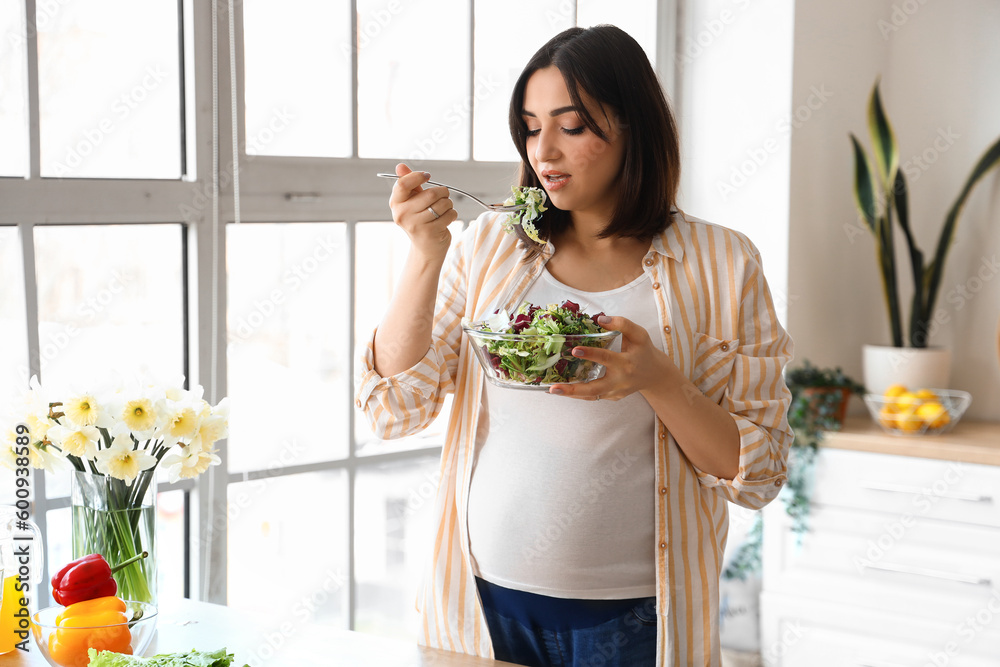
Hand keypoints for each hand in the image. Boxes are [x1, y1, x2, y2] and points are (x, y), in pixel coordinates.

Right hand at [388, 163, 457, 260]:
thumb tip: (400, 166)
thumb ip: (408, 183)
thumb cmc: (420, 219)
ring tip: (444, 209)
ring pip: (442, 204)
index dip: (418, 176)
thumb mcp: (412, 200)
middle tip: (443, 195)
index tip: (427, 176)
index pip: (403, 184)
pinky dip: (452, 214)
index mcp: (395, 203)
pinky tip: (446, 219)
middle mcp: (402, 214)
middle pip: (430, 194)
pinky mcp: (430, 233)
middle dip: (442, 192)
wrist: (426, 248)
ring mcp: (415, 225)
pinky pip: (449, 214)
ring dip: (449, 204)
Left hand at [548, 315, 675, 400]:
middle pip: (594, 389)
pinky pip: (594, 396)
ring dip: (572, 394)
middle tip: (554, 388)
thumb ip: (622, 324)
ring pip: (591, 396)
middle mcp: (620, 381)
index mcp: (626, 363)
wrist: (655, 374)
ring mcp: (615, 392)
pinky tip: (565, 389)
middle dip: (574, 389)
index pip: (606, 358)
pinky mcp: (612, 397)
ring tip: (553, 390)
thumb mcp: (639, 335)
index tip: (574, 350)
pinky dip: (579, 393)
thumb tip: (600, 318)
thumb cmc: (644, 351)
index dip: (591, 354)